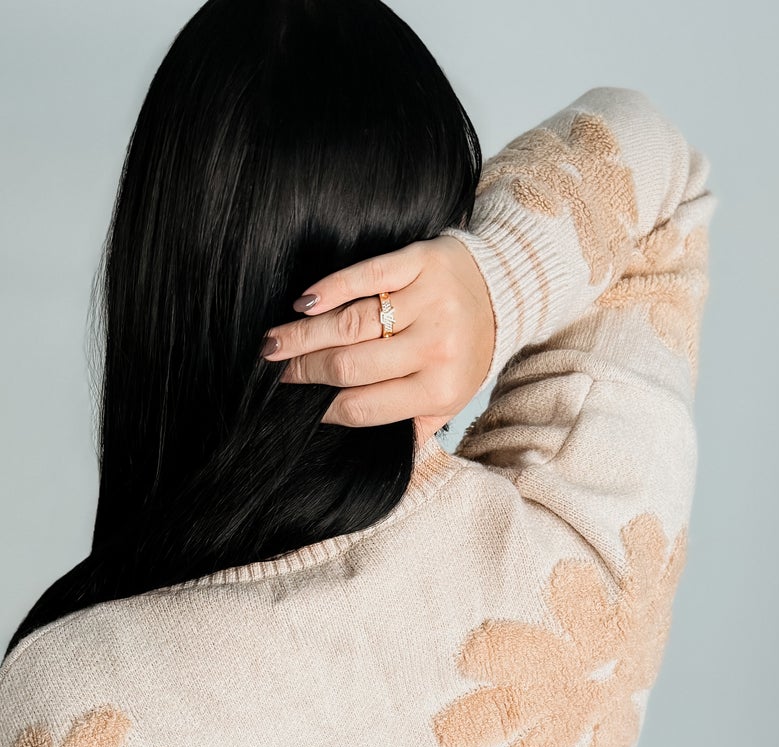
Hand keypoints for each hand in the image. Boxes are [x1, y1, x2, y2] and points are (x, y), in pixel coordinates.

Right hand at [261, 236, 494, 431]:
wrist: (505, 290)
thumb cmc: (466, 350)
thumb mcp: (450, 399)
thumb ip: (414, 425)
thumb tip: (372, 452)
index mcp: (440, 389)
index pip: (364, 406)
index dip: (326, 408)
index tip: (301, 405)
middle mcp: (436, 347)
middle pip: (351, 365)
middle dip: (305, 371)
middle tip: (275, 371)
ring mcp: (429, 302)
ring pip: (352, 323)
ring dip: (304, 334)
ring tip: (273, 343)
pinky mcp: (422, 261)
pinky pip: (368, 275)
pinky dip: (331, 289)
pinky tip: (303, 304)